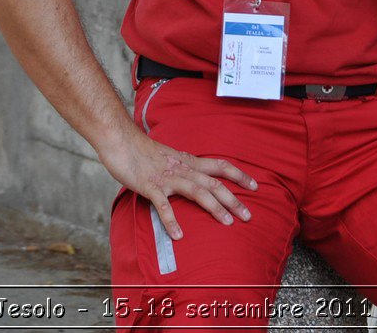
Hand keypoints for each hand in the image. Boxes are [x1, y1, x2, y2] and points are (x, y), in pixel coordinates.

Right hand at [99, 127, 255, 239]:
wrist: (121, 140)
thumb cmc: (143, 150)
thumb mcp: (169, 157)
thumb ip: (182, 167)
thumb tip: (194, 177)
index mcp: (188, 162)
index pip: (220, 166)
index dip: (238, 175)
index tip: (255, 186)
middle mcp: (183, 169)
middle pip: (213, 183)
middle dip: (233, 199)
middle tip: (248, 216)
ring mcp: (167, 178)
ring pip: (197, 192)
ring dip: (214, 208)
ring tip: (228, 223)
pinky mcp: (151, 186)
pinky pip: (164, 206)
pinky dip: (172, 221)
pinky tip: (178, 235)